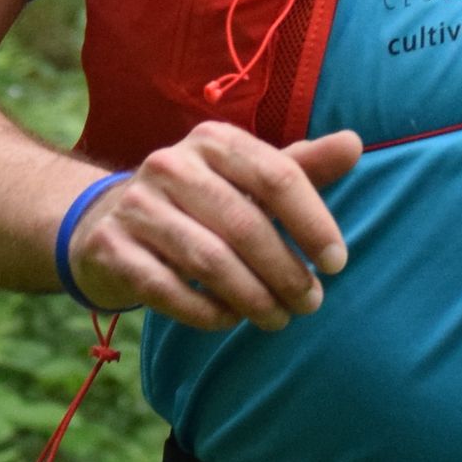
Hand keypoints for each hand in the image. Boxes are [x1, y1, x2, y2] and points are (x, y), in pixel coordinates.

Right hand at [66, 123, 361, 333]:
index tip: (337, 264)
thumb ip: (302, 167)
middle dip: (285, 272)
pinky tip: (229, 320)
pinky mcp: (110, 247)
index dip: (313, 223)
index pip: (276, 177)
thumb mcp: (248, 179)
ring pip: (208, 260)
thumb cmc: (200, 201)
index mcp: (213, 141)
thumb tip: (355, 143)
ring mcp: (136, 206)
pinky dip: (205, 311)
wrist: (106, 221)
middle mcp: (170, 165)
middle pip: (244, 224)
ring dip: (252, 298)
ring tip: (277, 319)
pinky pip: (167, 289)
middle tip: (309, 303)